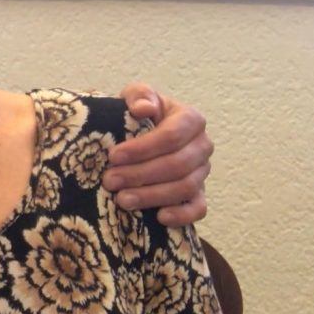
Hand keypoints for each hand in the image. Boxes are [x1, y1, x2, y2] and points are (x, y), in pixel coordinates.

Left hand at [104, 83, 212, 226]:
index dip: (142, 148)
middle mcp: (202, 146)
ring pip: (185, 187)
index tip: (113, 156)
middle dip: (141, 174)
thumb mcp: (136, 97)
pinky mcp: (199, 194)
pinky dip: (182, 215)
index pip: (172, 136)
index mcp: (191, 119)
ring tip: (122, 199)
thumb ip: (139, 96)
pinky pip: (199, 208)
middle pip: (177, 164)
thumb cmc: (139, 114)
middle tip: (110, 181)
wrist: (143, 133)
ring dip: (152, 195)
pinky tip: (160, 217)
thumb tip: (144, 109)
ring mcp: (203, 171)